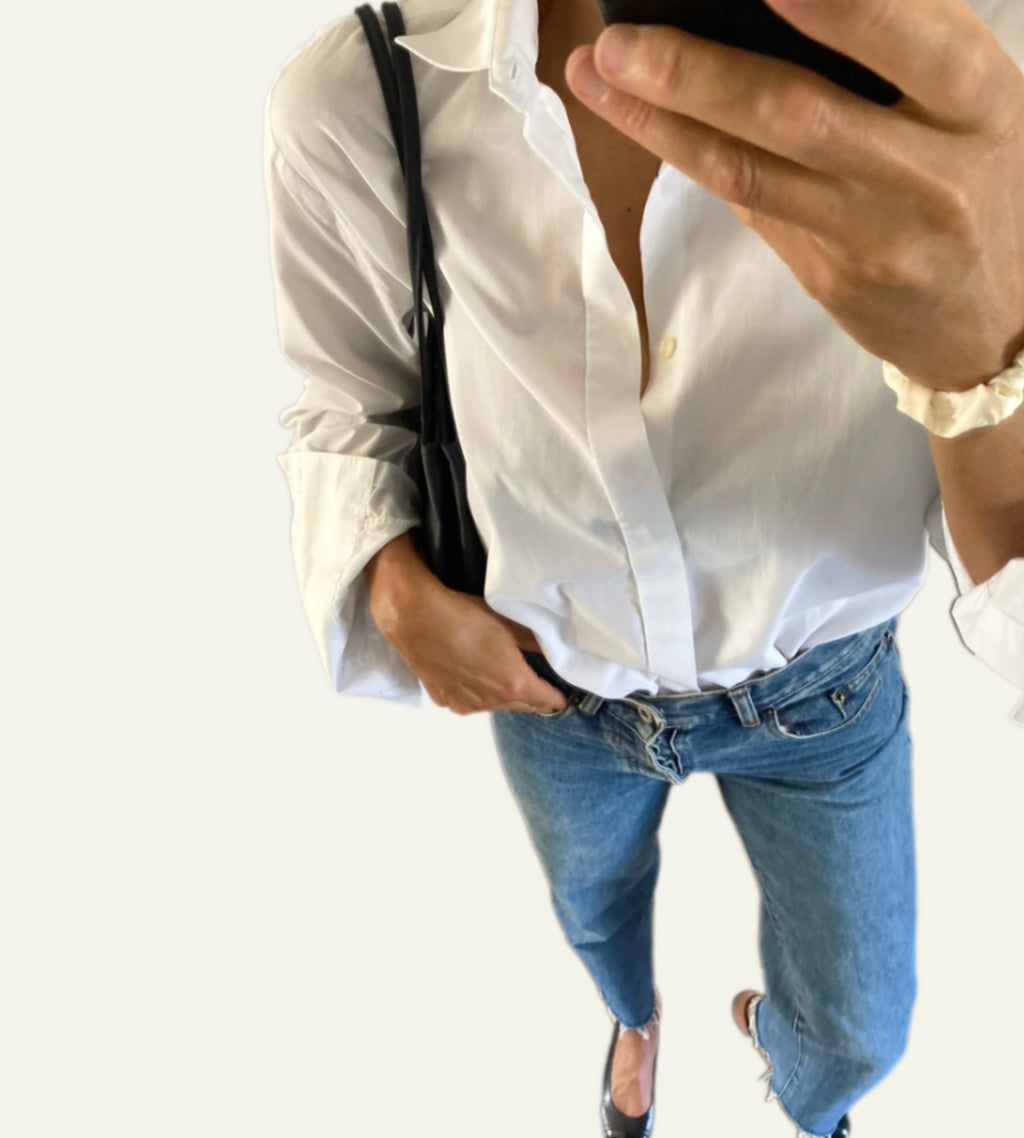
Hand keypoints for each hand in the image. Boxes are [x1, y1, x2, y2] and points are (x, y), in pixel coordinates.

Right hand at [370, 578, 570, 715]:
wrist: (415, 617)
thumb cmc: (464, 615)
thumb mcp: (508, 623)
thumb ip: (534, 640)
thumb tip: (552, 648)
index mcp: (513, 684)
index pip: (547, 701)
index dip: (557, 697)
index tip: (563, 694)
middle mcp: (491, 702)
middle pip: (522, 705)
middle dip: (533, 696)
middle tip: (538, 683)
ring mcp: (465, 704)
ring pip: (494, 704)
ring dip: (503, 693)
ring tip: (500, 672)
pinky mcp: (443, 699)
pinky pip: (469, 700)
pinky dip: (475, 691)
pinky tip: (471, 672)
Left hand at [564, 0, 1023, 391]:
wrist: (998, 320)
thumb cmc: (980, 185)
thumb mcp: (968, 109)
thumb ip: (897, 58)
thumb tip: (770, 11)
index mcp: (978, 104)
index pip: (914, 42)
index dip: (843, 13)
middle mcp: (927, 172)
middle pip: (797, 114)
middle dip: (696, 75)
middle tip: (616, 44)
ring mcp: (872, 235)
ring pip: (750, 172)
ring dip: (663, 124)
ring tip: (597, 79)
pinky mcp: (831, 277)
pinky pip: (752, 210)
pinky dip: (694, 160)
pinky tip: (644, 124)